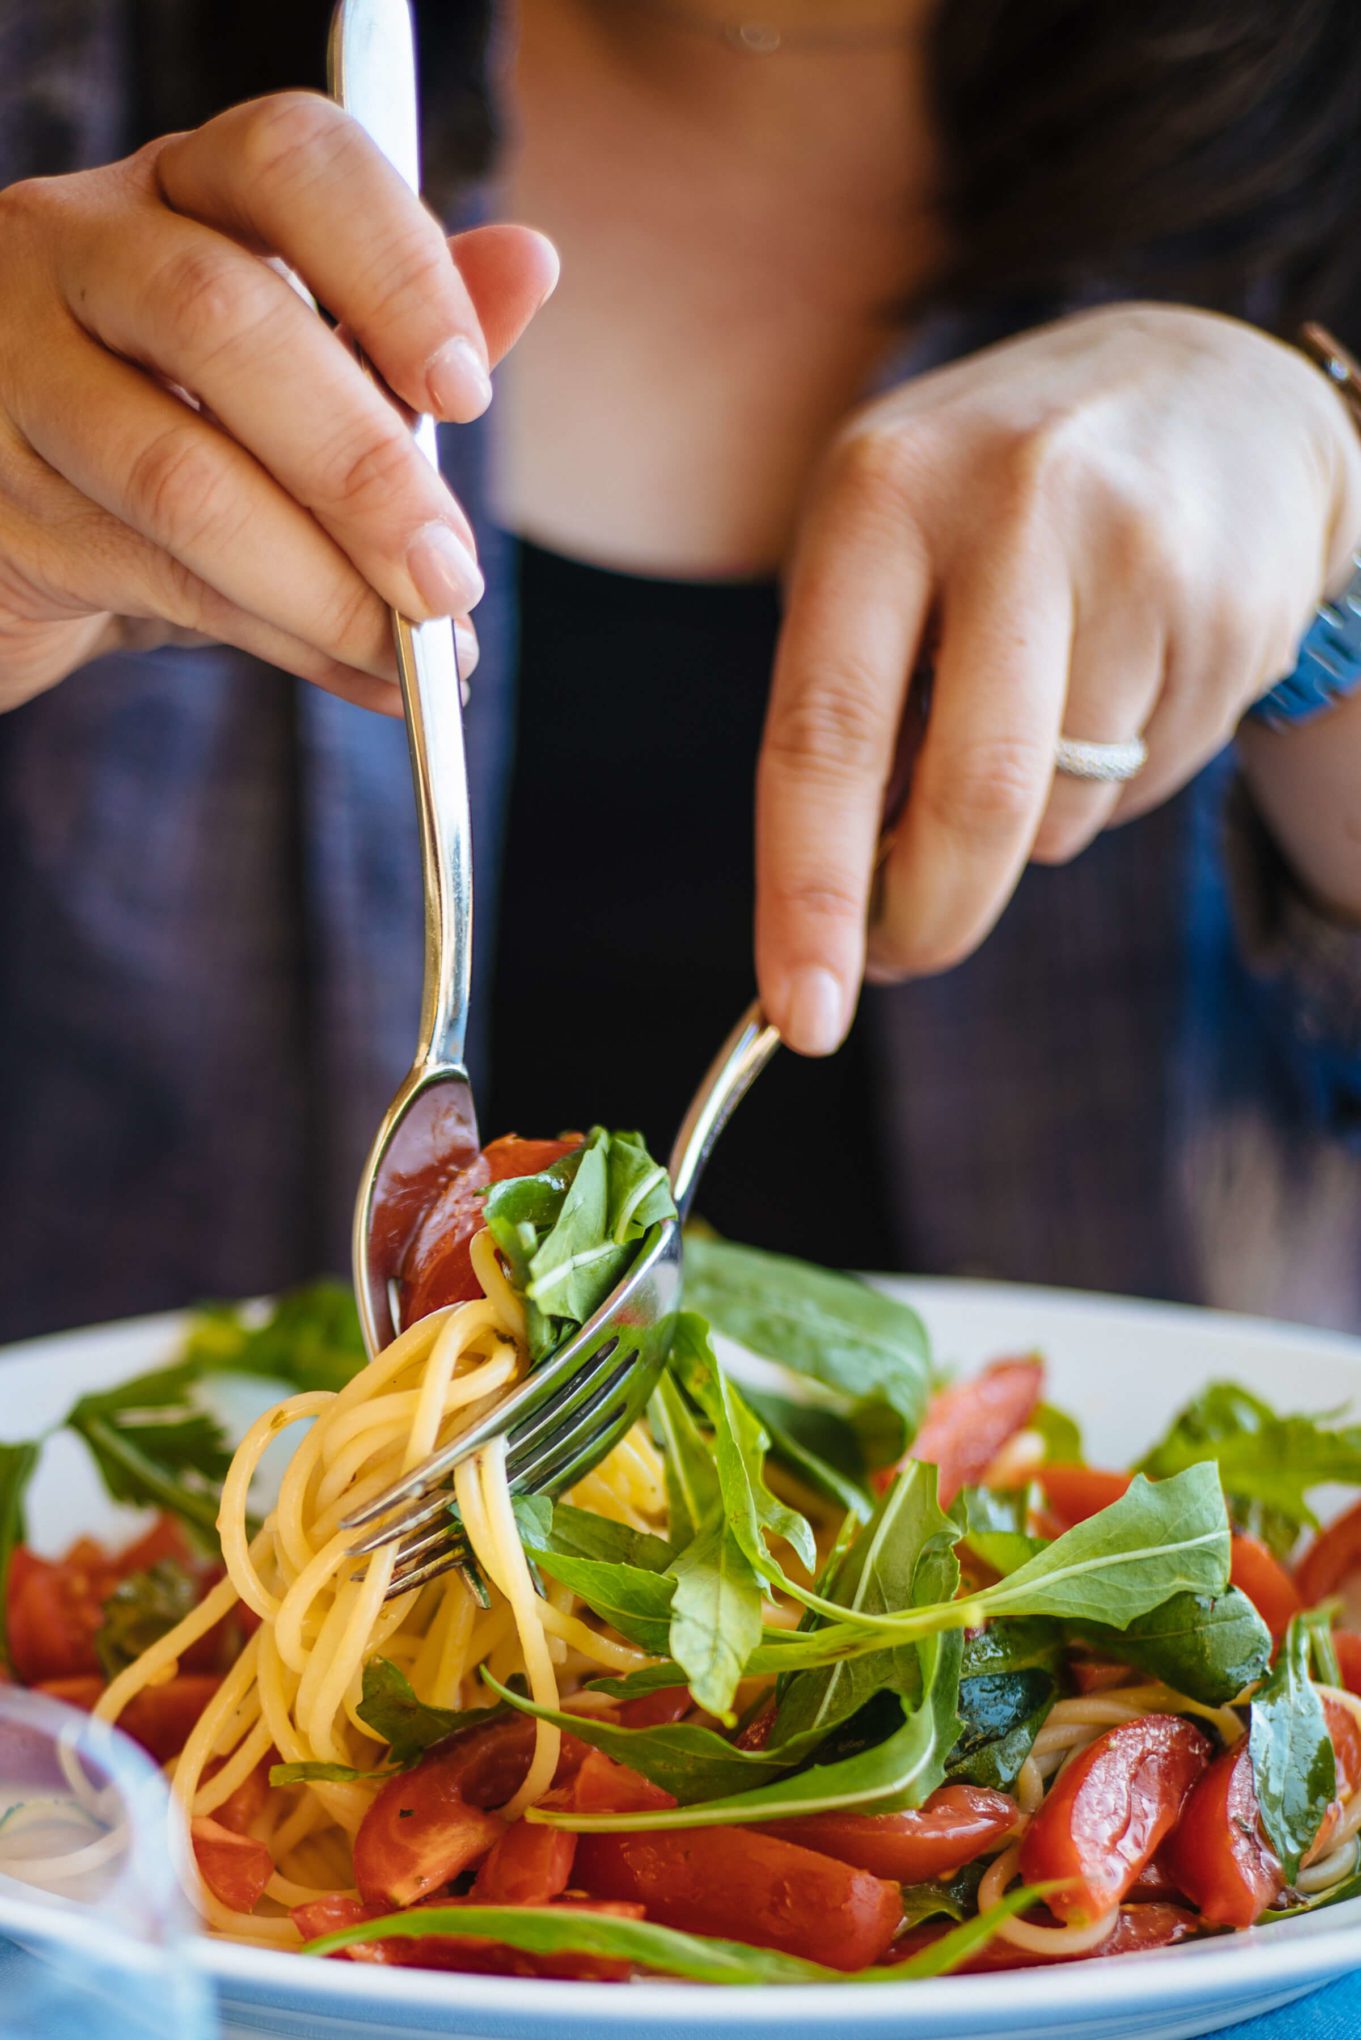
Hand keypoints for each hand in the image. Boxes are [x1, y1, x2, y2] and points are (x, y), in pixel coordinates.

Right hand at [0, 93, 557, 712]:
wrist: (21, 531)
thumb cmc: (182, 431)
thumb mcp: (298, 376)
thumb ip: (398, 329)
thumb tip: (531, 264)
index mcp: (179, 187)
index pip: (288, 162)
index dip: (392, 269)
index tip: (467, 391)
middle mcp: (75, 246)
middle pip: (222, 319)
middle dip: (363, 468)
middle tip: (448, 576)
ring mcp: (13, 366)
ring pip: (178, 474)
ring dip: (324, 584)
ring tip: (418, 652)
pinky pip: (157, 578)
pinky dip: (286, 639)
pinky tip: (362, 673)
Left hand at [754, 302, 1360, 1052]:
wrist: (1213, 399)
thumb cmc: (993, 509)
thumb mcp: (882, 553)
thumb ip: (848, 712)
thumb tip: (841, 916)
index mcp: (881, 491)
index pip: (826, 729)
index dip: (808, 892)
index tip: (801, 1016)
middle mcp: (1013, 504)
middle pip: (973, 796)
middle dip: (932, 914)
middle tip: (906, 955)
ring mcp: (1141, 553)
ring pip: (1064, 808)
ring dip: (1032, 822)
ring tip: (1046, 705)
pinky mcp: (1235, 608)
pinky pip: (1150, 784)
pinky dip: (1116, 780)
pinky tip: (1128, 676)